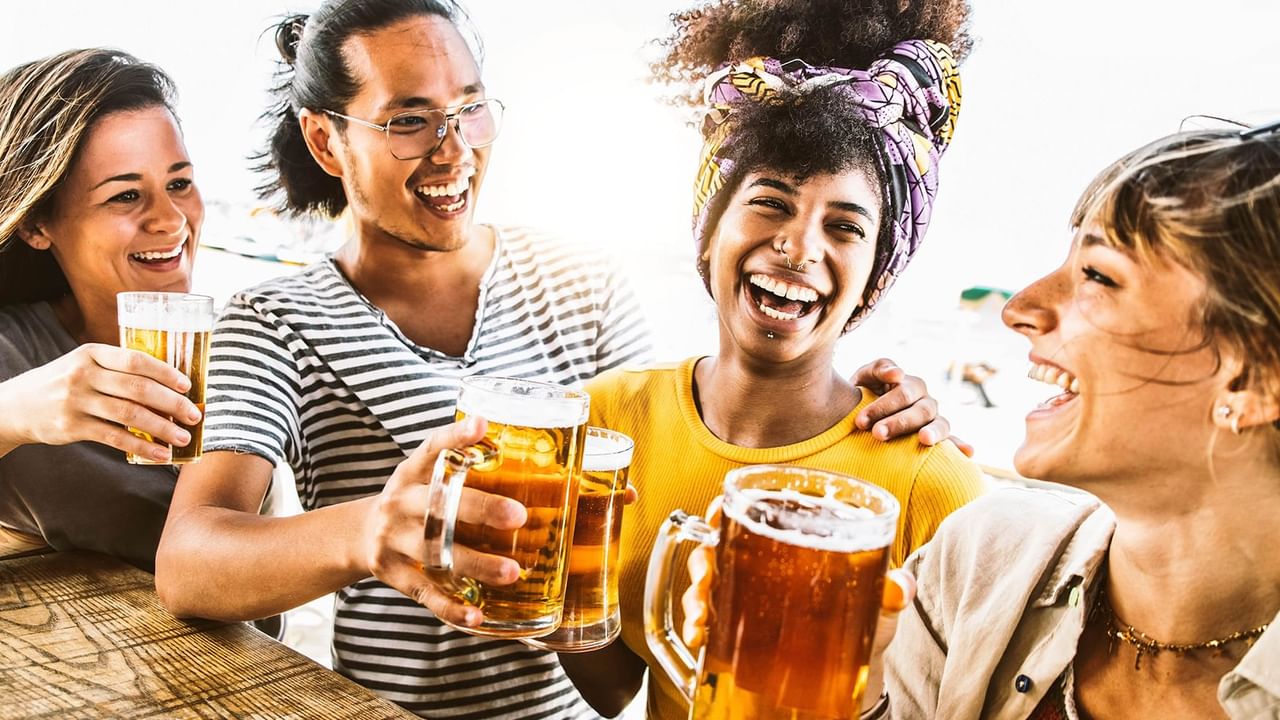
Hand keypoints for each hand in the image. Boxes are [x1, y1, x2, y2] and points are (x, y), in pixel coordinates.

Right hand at [0, 343, 200, 461]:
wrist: (17, 406)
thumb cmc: (65, 383)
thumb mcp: (84, 365)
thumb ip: (118, 370)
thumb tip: (170, 385)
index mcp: (91, 353)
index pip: (136, 360)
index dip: (166, 372)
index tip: (188, 385)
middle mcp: (83, 375)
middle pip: (138, 388)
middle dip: (172, 403)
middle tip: (195, 415)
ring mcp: (76, 401)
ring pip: (130, 415)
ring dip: (162, 428)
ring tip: (183, 437)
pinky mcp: (72, 427)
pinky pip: (115, 438)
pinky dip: (141, 447)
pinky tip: (160, 454)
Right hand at [361, 417, 527, 626]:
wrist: (358, 535)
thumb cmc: (413, 501)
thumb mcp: (425, 477)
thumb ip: (460, 468)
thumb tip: (525, 457)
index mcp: (411, 472)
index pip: (431, 448)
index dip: (455, 437)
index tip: (481, 425)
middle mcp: (399, 502)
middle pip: (437, 504)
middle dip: (480, 509)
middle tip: (519, 515)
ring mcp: (391, 539)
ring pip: (434, 552)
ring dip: (476, 564)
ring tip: (512, 572)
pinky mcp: (390, 573)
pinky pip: (423, 592)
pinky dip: (450, 607)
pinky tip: (477, 615)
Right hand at [679, 497, 915, 712]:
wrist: (858, 670)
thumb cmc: (865, 617)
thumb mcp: (879, 601)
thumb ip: (890, 591)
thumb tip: (898, 588)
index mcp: (795, 537)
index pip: (753, 510)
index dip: (728, 507)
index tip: (716, 515)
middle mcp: (763, 561)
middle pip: (719, 545)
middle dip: (702, 559)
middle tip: (705, 577)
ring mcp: (748, 596)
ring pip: (707, 581)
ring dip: (695, 595)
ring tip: (701, 616)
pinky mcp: (740, 630)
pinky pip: (709, 620)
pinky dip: (698, 627)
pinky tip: (700, 637)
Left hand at [851, 358, 973, 456]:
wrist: (862, 413)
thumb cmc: (864, 394)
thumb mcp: (866, 377)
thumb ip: (879, 368)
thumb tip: (899, 373)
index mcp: (911, 385)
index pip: (904, 393)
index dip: (883, 406)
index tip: (861, 421)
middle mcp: (927, 402)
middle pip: (920, 411)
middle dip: (898, 422)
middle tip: (877, 434)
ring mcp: (934, 420)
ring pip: (940, 424)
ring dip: (932, 432)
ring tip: (924, 439)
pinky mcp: (937, 437)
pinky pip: (952, 441)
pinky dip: (960, 445)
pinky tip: (968, 452)